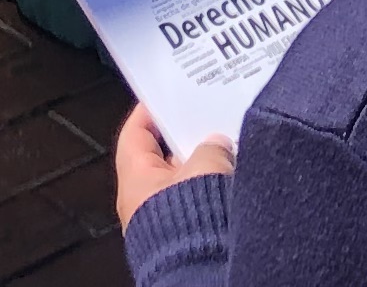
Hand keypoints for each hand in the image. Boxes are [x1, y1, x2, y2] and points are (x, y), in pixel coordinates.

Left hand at [113, 105, 235, 225]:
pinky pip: (192, 201)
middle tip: (206, 120)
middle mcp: (141, 199)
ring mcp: (160, 218)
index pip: (136, 133)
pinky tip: (231, 178)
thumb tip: (218, 144)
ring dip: (200, 166)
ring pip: (180, 181)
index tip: (167, 96)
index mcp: (136, 178)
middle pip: (160, 156)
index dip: (151, 112)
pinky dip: (208, 188)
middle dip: (184, 139)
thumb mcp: (206, 168)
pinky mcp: (180, 234)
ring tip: (226, 149)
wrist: (202, 272)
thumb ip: (212, 148)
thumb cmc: (192, 221)